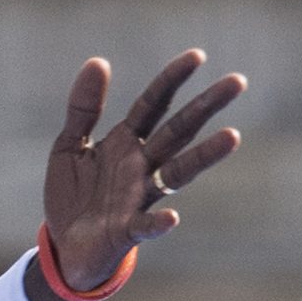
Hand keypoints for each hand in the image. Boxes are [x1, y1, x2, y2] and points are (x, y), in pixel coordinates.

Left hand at [44, 49, 244, 289]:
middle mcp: (140, 166)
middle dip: (204, 107)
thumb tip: (98, 61)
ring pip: (177, 172)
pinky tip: (171, 217)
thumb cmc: (73, 194)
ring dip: (203, 155)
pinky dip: (159, 222)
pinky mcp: (128, 229)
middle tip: (237, 81)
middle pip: (177, 131)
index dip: (171, 81)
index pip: (153, 105)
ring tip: (232, 136)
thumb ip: (83, 109)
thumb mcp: (70, 145)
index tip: (197, 55)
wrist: (64, 245)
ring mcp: (138, 197)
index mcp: (125, 143)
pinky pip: (147, 225)